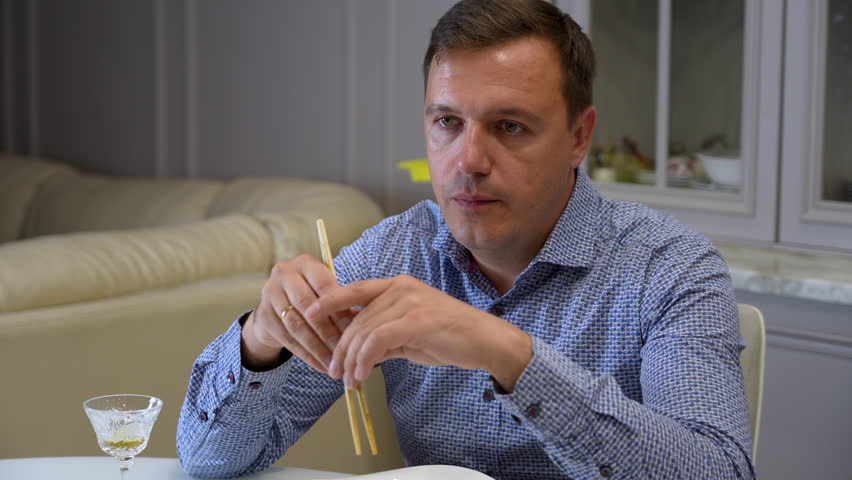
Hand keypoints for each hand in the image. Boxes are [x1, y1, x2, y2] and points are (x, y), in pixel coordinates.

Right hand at [241, 254, 357, 372]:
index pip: (324, 285)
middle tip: (343, 350)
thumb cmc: (311, 297)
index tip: (354, 330)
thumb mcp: (325, 293)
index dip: (339, 309)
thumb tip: (365, 323)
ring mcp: (269, 293)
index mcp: (305, 263)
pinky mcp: (262, 316)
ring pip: (296, 325)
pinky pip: (287, 339)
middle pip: (308, 306)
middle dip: (328, 331)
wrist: (276, 307)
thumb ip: (342, 304)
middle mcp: (284, 274)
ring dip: (318, 347)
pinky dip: (307, 355)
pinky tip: (321, 365)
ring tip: (334, 363)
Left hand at [304, 275, 532, 390]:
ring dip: (351, 360)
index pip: (355, 289)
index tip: (309, 314)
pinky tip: (361, 376)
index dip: (329, 300)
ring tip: (348, 380)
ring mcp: (409, 302)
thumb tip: (361, 353)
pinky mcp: (415, 320)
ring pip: (364, 331)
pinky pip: (377, 341)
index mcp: (399, 286)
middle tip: (334, 371)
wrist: (485, 341)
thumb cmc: (451, 337)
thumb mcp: (412, 334)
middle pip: (356, 318)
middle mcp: (401, 288)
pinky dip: (364, 360)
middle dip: (340, 347)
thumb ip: (385, 337)